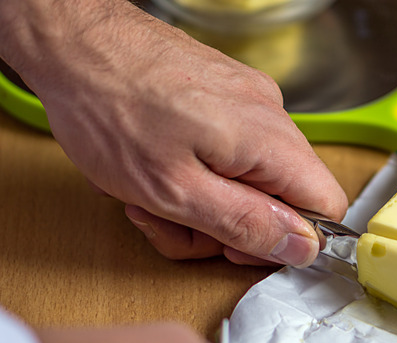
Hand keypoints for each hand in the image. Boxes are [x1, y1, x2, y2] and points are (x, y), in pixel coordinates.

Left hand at [0, 0, 347, 266]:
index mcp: (268, 138)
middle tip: (170, 222)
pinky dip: (190, 172)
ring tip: (145, 194)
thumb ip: (245, 224)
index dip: (286, 241)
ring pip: (246, 179)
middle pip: (279, 198)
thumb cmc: (109, 108)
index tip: (234, 246)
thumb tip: (302, 247)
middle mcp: (268, 113)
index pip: (326, 205)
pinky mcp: (221, 95)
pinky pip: (225, 153)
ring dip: (197, 202)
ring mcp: (244, 101)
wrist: (71, 40)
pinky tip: (150, 167)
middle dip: (222, 225)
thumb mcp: (174, 190)